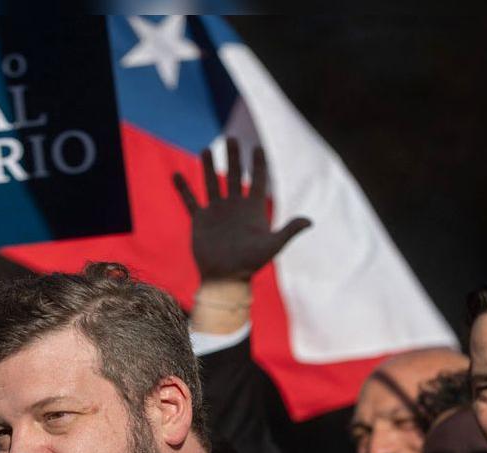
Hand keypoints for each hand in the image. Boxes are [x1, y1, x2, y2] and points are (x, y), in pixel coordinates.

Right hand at [172, 138, 310, 282]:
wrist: (225, 279)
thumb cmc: (250, 264)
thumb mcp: (272, 246)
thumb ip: (288, 231)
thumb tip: (310, 221)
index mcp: (252, 209)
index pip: (259, 181)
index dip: (259, 164)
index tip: (258, 147)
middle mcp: (235, 207)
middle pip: (235, 176)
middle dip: (234, 157)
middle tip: (231, 139)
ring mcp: (216, 212)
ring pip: (212, 183)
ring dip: (209, 167)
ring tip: (207, 150)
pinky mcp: (200, 220)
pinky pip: (190, 201)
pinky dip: (183, 189)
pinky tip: (176, 175)